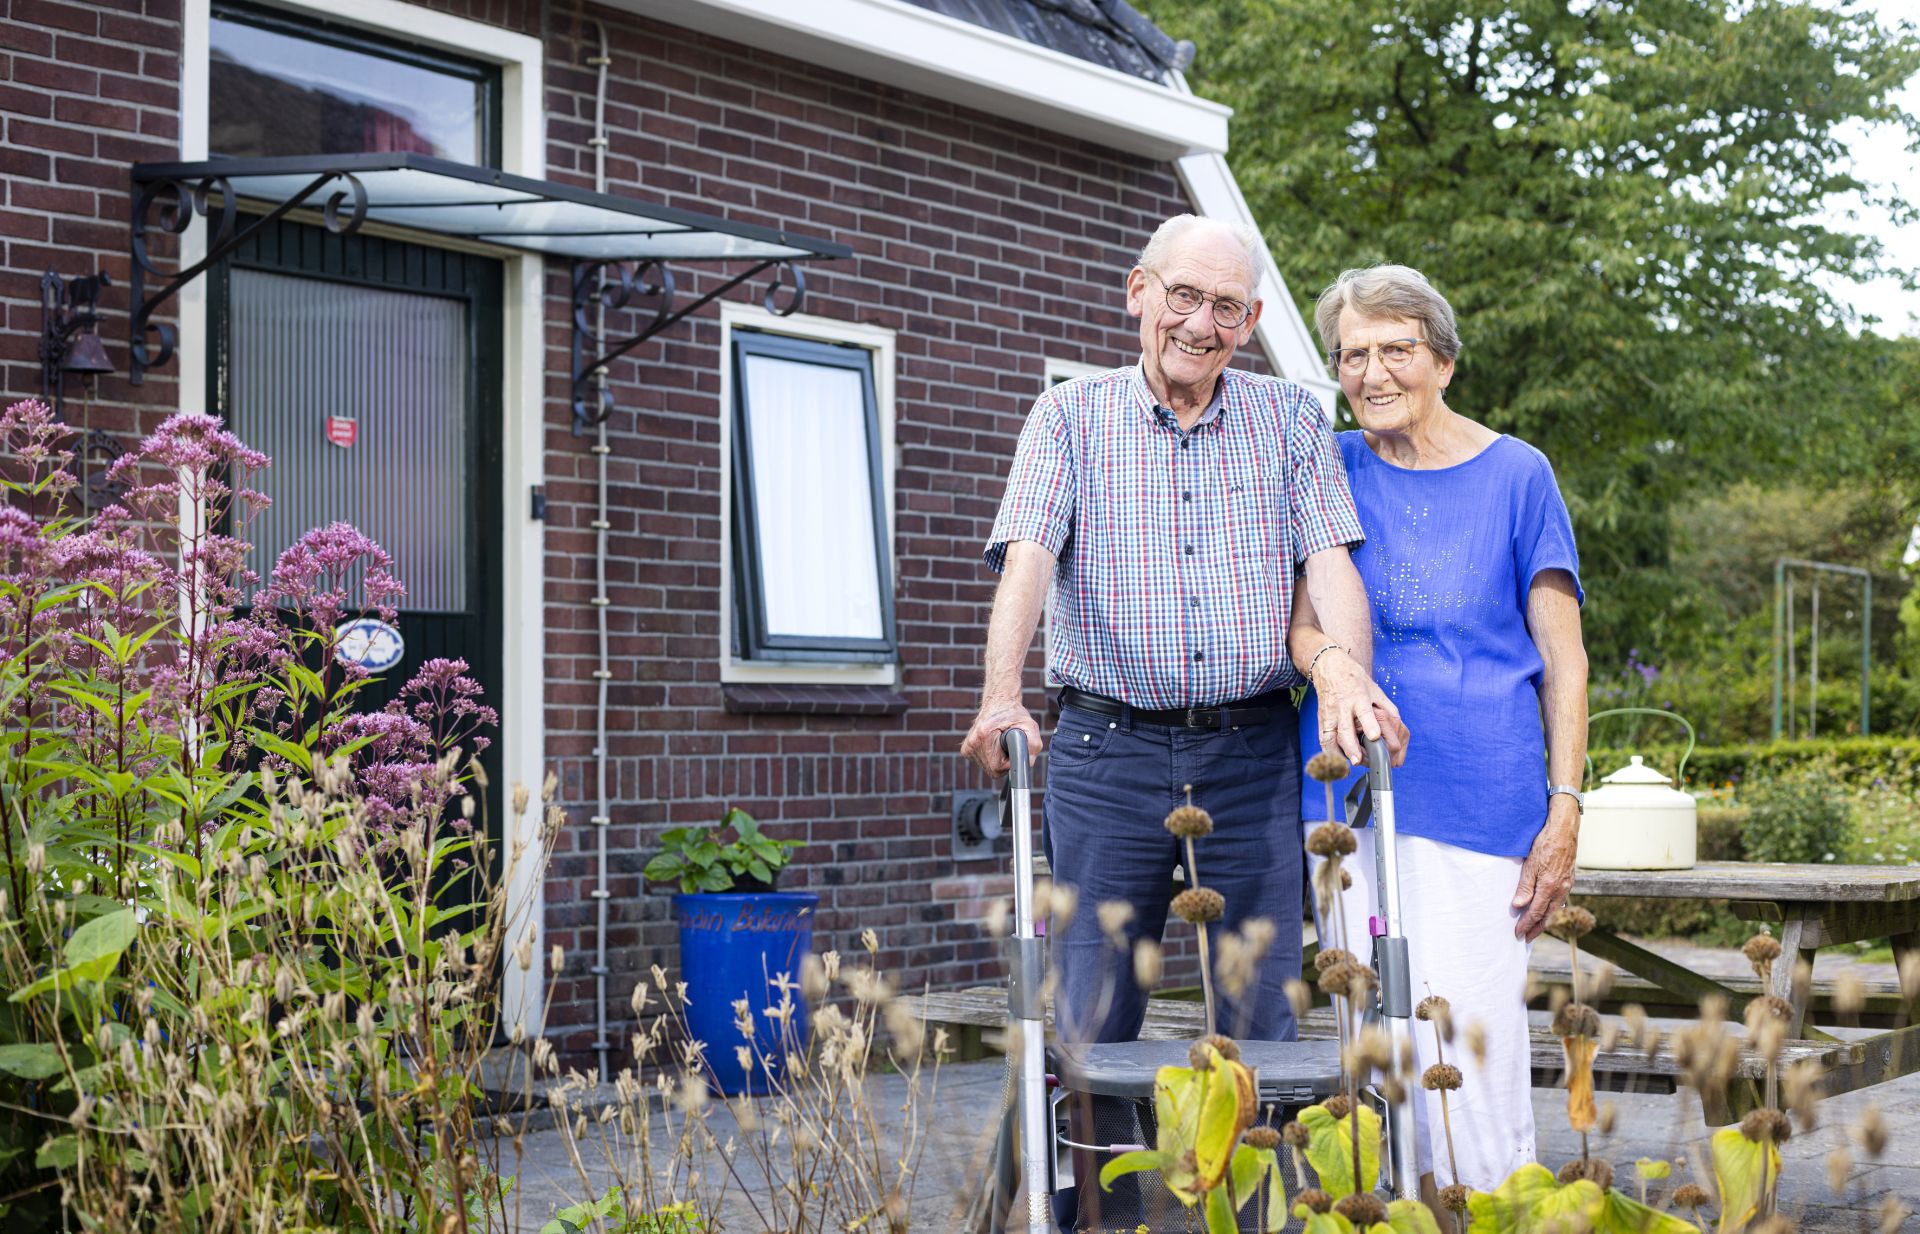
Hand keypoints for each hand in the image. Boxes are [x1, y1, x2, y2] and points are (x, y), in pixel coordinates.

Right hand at [961, 700, 1042, 776]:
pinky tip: (993, 744)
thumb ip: (1033, 745)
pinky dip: (990, 757)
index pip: (997, 766)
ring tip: (1000, 743)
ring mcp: (967, 747)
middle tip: (1008, 746)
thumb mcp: (1029, 726)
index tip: (1012, 750)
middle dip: (1004, 762)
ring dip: (997, 760)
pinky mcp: (966, 750)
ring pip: (987, 768)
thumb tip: (1028, 763)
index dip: (1009, 763)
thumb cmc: (1014, 714)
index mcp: (984, 735)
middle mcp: (972, 742)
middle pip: (992, 770)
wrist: (998, 702)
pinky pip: (982, 763)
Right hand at [1312, 649, 1405, 765]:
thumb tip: (1399, 726)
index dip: (1369, 725)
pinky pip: (1323, 738)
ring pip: (1330, 737)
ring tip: (1348, 765)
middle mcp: (1342, 706)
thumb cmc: (1354, 679)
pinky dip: (1328, 751)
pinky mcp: (1321, 719)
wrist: (1330, 668)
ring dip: (1338, 753)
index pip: (1364, 712)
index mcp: (1358, 697)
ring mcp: (1330, 713)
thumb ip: (1387, 707)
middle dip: (1351, 747)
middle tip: (1358, 761)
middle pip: (1345, 729)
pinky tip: (1336, 760)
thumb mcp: (1375, 689)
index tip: (1375, 737)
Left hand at [1512, 797, 1580, 940]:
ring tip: (1536, 927)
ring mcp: (1567, 884)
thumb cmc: (1545, 844)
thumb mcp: (1530, 864)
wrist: (1564, 830)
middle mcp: (1560, 889)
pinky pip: (1560, 899)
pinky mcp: (1569, 878)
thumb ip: (1525, 886)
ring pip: (1554, 908)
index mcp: (1549, 887)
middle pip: (1547, 915)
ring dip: (1545, 919)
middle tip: (1527, 938)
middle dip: (1536, 928)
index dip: (1526, 924)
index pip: (1535, 912)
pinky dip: (1552, 907)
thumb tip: (1518, 906)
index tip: (1518, 933)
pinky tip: (1548, 908)